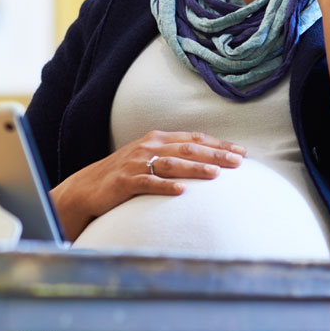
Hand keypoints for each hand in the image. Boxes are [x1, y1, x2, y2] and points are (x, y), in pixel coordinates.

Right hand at [50, 130, 245, 238]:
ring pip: (172, 163)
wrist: (87, 187)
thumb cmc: (123, 175)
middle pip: (188, 148)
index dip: (219, 144)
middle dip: (215, 155)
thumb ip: (173, 156)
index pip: (194, 138)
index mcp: (157, 139)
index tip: (242, 152)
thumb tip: (207, 162)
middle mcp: (148, 147)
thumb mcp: (148, 158)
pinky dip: (166, 186)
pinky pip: (148, 183)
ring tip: (216, 175)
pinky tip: (182, 192)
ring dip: (196, 168)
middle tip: (239, 162)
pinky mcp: (125, 182)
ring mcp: (136, 163)